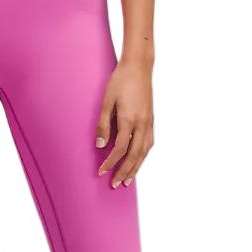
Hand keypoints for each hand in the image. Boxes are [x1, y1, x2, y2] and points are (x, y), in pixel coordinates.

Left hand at [95, 57, 153, 187]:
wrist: (139, 66)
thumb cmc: (120, 81)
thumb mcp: (106, 101)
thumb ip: (103, 124)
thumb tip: (99, 145)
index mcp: (130, 119)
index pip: (119, 149)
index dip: (110, 162)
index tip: (101, 171)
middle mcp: (142, 124)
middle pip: (134, 155)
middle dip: (124, 172)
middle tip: (115, 184)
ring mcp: (149, 122)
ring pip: (144, 152)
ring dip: (136, 167)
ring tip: (128, 180)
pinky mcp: (151, 119)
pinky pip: (149, 143)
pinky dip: (143, 156)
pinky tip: (139, 160)